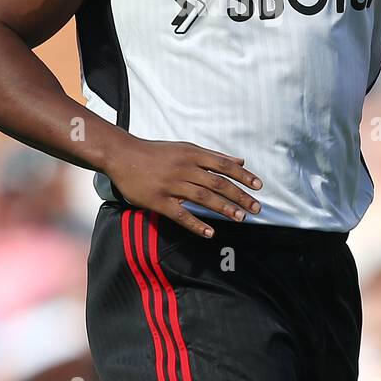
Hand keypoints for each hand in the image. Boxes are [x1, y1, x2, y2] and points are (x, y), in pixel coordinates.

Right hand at [104, 135, 262, 237]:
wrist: (122, 155)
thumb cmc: (155, 152)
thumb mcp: (185, 148)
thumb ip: (212, 156)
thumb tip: (240, 161)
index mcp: (192, 154)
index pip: (224, 165)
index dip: (243, 176)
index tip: (258, 186)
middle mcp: (184, 168)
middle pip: (218, 183)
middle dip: (240, 196)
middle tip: (256, 208)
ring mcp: (171, 185)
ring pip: (203, 198)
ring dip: (224, 208)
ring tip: (240, 218)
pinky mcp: (159, 201)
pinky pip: (181, 215)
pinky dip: (197, 224)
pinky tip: (210, 232)